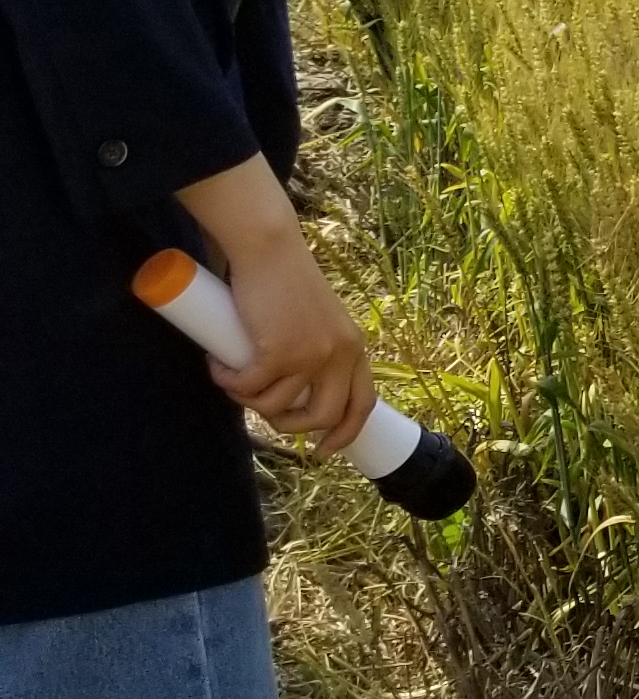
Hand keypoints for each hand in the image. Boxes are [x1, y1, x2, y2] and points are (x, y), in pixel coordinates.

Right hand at [179, 158, 379, 451]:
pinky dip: (226, 382)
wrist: (269, 248)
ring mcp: (312, 355)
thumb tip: (289, 391)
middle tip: (262, 410)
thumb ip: (314, 350)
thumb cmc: (285, 281)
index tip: (323, 450)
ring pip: (277, 407)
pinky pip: (247, 388)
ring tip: (232, 375)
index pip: (362, 404)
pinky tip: (216, 364)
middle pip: (322, 417)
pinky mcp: (279, 352)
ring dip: (247, 400)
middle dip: (288, 425)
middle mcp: (340, 355)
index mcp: (354, 348)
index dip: (344, 432)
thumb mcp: (316, 320)